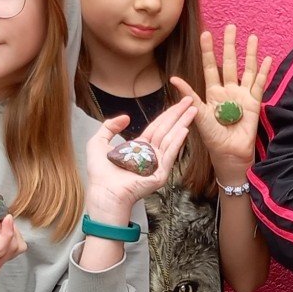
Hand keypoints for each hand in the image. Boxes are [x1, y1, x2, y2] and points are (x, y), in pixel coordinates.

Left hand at [83, 97, 199, 223]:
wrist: (103, 191)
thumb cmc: (100, 173)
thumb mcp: (99, 142)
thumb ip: (109, 127)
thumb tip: (125, 117)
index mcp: (139, 148)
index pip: (156, 127)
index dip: (167, 114)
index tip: (178, 102)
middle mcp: (150, 155)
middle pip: (167, 130)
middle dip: (179, 114)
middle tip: (191, 100)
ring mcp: (157, 165)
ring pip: (171, 139)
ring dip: (182, 123)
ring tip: (193, 110)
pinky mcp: (160, 174)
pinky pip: (169, 155)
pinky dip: (177, 141)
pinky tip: (184, 128)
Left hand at [170, 24, 273, 185]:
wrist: (229, 153)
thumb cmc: (212, 137)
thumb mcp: (198, 114)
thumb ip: (190, 95)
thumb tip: (174, 78)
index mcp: (212, 92)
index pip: (210, 67)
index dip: (208, 51)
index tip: (206, 34)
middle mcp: (228, 90)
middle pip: (229, 63)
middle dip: (230, 45)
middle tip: (231, 27)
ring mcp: (242, 95)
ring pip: (247, 69)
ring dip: (249, 54)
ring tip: (251, 37)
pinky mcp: (254, 102)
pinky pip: (260, 83)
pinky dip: (264, 71)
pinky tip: (267, 58)